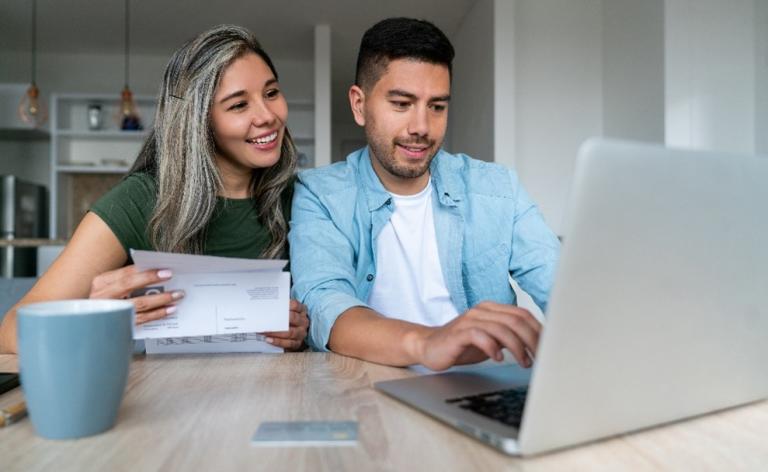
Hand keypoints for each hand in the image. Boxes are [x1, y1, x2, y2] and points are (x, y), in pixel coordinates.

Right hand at [89, 265, 183, 324]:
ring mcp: (111, 312)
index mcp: (102, 282)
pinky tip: (169, 310)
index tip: (165, 270)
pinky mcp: (119, 325)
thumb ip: (130, 279)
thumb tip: (157, 272)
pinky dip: (157, 314)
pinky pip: (141, 319)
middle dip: (151, 279)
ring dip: (160, 299)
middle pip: (128, 284)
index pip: (126, 272)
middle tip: (171, 277)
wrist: (94, 324)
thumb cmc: (108, 300)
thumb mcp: (112, 287)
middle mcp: (103, 296)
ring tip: (176, 295)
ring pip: (138, 303)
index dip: (146, 271)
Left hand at [261, 299, 308, 350]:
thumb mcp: (286, 312)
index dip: (286, 305)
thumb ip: (278, 309)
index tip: (274, 305)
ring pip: (290, 332)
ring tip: (264, 332)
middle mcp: (303, 321)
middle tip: (266, 320)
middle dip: (279, 319)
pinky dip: (278, 342)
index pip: (295, 305)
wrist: (294, 333)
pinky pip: (289, 343)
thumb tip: (264, 308)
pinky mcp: (298, 343)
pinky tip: (268, 339)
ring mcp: (301, 333)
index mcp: (301, 310)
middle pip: (293, 318)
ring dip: (276, 332)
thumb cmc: (287, 320)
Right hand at [413, 301, 540, 370]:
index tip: (548, 347)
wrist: (428, 346)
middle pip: (516, 320)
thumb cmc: (461, 345)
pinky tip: (498, 359)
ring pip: (502, 328)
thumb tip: (537, 346)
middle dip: (532, 340)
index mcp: (492, 309)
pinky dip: (493, 347)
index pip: (522, 314)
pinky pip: (480, 336)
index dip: (538, 330)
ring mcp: (470, 320)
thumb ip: (509, 338)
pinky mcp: (459, 332)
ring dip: (517, 347)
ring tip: (524, 362)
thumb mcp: (491, 340)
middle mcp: (482, 311)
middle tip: (540, 357)